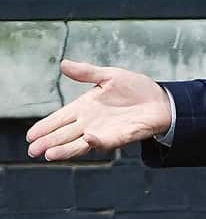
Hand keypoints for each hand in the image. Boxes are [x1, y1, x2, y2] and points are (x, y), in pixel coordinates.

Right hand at [26, 60, 170, 161]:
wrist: (162, 100)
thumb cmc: (136, 89)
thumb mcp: (109, 76)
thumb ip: (86, 73)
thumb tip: (63, 64)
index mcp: (85, 107)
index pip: (59, 119)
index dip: (45, 127)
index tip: (30, 136)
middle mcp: (90, 122)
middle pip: (64, 134)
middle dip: (48, 142)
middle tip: (32, 150)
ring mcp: (103, 131)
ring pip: (78, 143)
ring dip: (64, 149)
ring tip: (49, 154)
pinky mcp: (119, 137)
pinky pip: (105, 141)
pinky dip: (96, 141)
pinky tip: (87, 139)